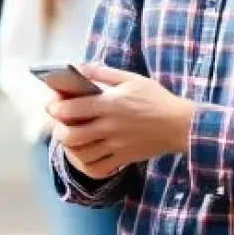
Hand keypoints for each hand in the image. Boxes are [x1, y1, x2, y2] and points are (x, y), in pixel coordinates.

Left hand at [48, 62, 194, 177]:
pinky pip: (99, 168)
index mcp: (109, 104)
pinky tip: (87, 155)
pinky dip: (87, 164)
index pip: (72, 108)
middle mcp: (109, 126)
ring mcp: (116, 145)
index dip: (56, 108)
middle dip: (59, 132)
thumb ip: (103, 73)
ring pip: (81, 154)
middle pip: (71, 135)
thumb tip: (79, 66)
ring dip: (71, 148)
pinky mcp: (124, 158)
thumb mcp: (131, 79)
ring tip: (72, 141)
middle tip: (60, 127)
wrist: (181, 125)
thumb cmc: (156, 99)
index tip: (52, 106)